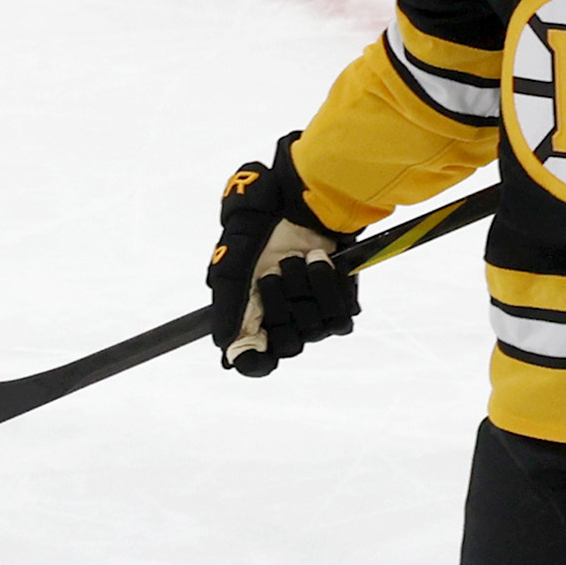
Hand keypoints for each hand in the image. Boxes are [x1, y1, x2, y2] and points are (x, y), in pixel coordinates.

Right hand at [207, 138, 359, 376]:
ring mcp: (313, 314)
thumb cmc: (262, 228)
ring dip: (304, 288)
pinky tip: (320, 261)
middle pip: (287, 346)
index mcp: (252, 317)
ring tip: (298, 259)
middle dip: (280, 305)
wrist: (302, 202)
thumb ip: (226, 307)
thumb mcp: (230, 265)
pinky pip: (340, 318)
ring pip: (314, 331)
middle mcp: (282, 320)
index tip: (258, 339)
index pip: (254, 363)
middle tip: (273, 273)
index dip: (255, 359)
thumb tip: (224, 346)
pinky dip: (328, 286)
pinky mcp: (340, 303)